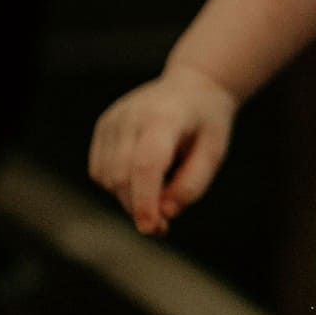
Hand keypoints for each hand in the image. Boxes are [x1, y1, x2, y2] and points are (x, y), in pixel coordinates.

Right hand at [89, 65, 237, 234]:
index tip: (150, 228)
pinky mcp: (102, 126)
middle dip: (140, 207)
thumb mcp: (214, 152)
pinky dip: (118, 185)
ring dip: (129, 198)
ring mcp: (113, 119)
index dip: (145, 201)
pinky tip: (142, 176)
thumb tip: (165, 212)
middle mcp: (131, 115)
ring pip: (108, 179)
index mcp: (165, 117)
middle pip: (123, 176)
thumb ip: (192, 185)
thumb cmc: (206, 122)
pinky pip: (100, 172)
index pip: (146, 164)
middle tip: (163, 224)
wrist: (192, 86)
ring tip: (159, 191)